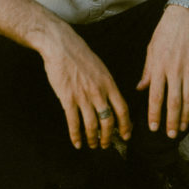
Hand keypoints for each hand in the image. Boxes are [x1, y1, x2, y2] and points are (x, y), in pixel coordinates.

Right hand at [41, 29, 131, 150]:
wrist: (61, 44)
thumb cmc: (79, 53)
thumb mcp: (99, 67)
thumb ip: (105, 83)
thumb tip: (110, 99)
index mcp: (108, 82)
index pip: (122, 109)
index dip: (126, 125)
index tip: (126, 134)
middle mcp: (98, 91)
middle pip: (109, 121)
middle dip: (108, 136)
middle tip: (106, 144)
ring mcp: (83, 96)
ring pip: (92, 125)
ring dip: (93, 138)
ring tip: (93, 144)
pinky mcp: (68, 98)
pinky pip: (74, 122)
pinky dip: (76, 136)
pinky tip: (77, 143)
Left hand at [136, 5, 188, 138]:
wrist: (185, 15)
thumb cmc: (165, 31)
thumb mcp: (151, 49)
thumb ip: (147, 71)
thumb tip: (141, 88)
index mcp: (158, 66)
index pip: (155, 96)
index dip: (154, 114)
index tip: (153, 127)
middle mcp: (174, 70)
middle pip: (173, 102)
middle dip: (171, 121)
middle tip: (170, 134)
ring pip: (188, 98)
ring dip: (186, 116)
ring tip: (183, 128)